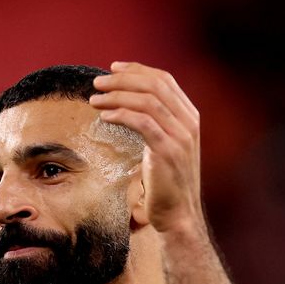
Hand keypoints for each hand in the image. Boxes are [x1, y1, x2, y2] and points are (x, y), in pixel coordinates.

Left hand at [89, 62, 203, 235]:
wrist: (177, 214)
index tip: (113, 68)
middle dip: (123, 79)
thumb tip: (129, 105)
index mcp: (189, 117)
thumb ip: (155, 124)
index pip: (164, 80)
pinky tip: (104, 117)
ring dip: (117, 95)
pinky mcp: (168, 151)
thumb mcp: (164, 146)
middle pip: (155, 85)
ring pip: (147, 100)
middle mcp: (189, 122)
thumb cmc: (165, 183)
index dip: (138, 70)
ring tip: (95, 99)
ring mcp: (181, 136)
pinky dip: (121, 114)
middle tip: (98, 82)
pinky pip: (142, 122)